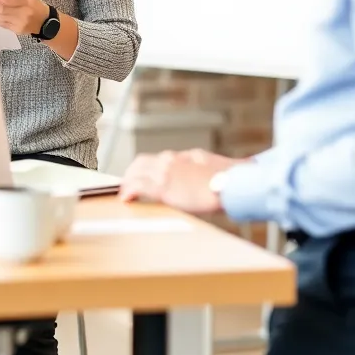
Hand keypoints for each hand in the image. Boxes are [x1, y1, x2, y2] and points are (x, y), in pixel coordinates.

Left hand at [119, 149, 244, 214]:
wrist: (230, 184)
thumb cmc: (227, 177)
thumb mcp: (210, 164)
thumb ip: (199, 165)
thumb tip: (201, 168)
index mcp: (181, 157)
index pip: (156, 159)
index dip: (144, 168)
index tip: (141, 175)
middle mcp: (170, 160)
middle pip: (141, 163)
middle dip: (132, 173)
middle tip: (128, 184)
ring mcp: (164, 173)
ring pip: (136, 172)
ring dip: (128, 181)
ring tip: (125, 192)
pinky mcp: (163, 188)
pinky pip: (138, 187)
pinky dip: (129, 191)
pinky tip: (126, 198)